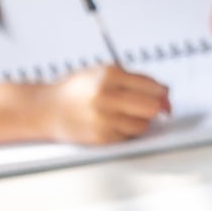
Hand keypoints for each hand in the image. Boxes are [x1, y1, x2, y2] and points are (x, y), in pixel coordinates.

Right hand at [38, 62, 174, 143]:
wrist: (47, 109)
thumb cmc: (77, 90)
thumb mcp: (102, 73)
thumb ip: (134, 79)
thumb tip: (165, 92)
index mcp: (109, 74)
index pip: (152, 86)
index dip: (162, 93)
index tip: (164, 96)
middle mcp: (107, 96)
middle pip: (152, 107)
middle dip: (157, 108)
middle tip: (156, 108)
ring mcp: (104, 118)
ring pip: (143, 124)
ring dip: (140, 120)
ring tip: (124, 114)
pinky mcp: (102, 137)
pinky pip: (129, 136)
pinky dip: (127, 130)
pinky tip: (113, 123)